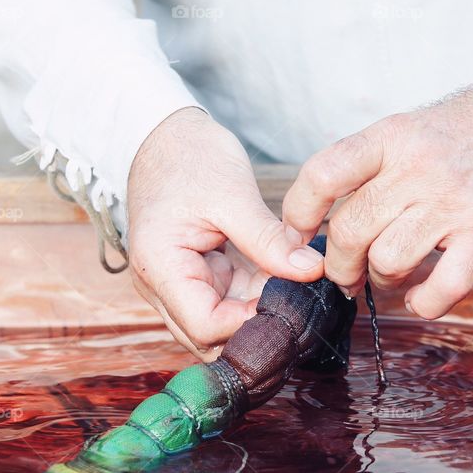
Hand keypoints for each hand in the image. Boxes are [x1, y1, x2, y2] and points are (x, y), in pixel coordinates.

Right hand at [127, 107, 324, 358]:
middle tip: (296, 298)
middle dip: (254, 324)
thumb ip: (269, 239)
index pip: (205, 326)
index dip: (249, 323)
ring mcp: (178, 283)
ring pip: (221, 323)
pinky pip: (228, 300)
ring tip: (291, 280)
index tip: (288, 300)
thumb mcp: (232, 195)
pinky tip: (281, 271)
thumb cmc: (189, 157)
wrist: (162, 135)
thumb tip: (311, 271)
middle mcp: (161, 285)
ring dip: (257, 309)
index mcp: (160, 267)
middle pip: (210, 336)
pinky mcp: (197, 275)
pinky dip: (255, 292)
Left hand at [282, 85, 472, 318]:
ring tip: (394, 275)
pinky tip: (422, 297)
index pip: (323, 175)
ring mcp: (453, 200)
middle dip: (340, 264)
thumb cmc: (469, 134)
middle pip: (349, 230)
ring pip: (387, 260)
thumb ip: (371, 167)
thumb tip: (322, 218)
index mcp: (390, 138)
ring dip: (383, 280)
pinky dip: (425, 302)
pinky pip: (444, 284)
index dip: (299, 214)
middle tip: (349, 274)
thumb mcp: (411, 129)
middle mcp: (416, 167)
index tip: (299, 235)